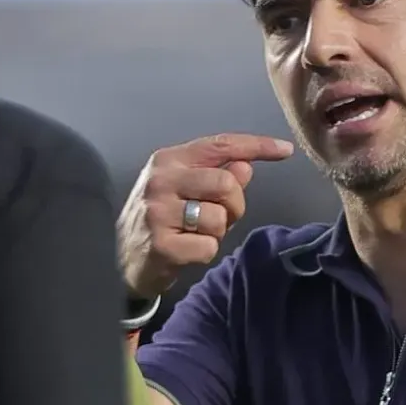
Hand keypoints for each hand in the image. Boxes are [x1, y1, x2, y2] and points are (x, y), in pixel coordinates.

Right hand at [117, 133, 293, 298]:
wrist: (120, 259)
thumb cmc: (162, 219)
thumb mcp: (186, 189)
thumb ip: (217, 175)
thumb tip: (247, 166)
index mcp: (169, 159)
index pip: (220, 144)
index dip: (256, 146)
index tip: (285, 150)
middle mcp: (161, 179)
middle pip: (226, 183)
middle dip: (234, 205)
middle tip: (218, 217)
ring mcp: (158, 212)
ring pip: (219, 218)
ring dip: (217, 232)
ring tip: (193, 234)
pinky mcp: (161, 244)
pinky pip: (208, 247)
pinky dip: (205, 252)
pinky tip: (184, 251)